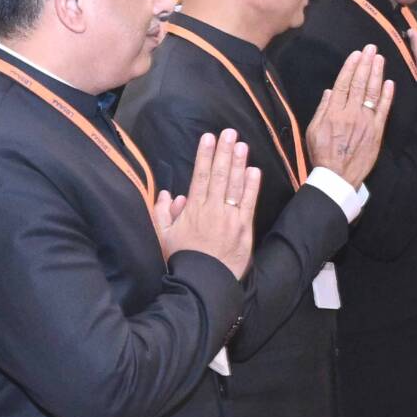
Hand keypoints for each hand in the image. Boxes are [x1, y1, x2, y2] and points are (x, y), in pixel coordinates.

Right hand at [156, 131, 258, 278]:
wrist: (203, 282)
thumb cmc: (182, 260)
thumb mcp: (164, 237)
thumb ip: (162, 214)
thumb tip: (169, 194)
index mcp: (192, 209)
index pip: (199, 176)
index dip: (204, 155)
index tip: (208, 138)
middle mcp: (212, 209)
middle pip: (218, 175)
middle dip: (224, 152)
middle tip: (229, 133)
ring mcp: (229, 218)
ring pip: (234, 185)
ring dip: (238, 163)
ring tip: (241, 145)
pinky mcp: (243, 229)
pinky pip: (248, 203)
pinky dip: (251, 186)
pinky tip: (253, 171)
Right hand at [303, 47, 391, 186]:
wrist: (337, 176)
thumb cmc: (322, 154)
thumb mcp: (313, 130)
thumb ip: (322, 109)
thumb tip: (329, 91)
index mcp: (334, 111)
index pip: (344, 83)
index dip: (351, 66)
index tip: (357, 54)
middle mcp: (351, 113)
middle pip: (360, 83)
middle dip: (366, 63)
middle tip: (372, 48)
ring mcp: (366, 121)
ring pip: (373, 92)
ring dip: (377, 73)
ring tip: (380, 59)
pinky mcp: (377, 131)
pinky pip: (383, 109)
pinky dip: (387, 95)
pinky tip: (389, 82)